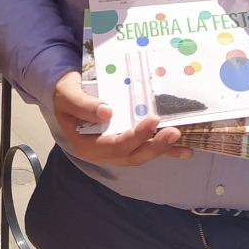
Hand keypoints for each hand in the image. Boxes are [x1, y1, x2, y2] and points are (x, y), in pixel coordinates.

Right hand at [52, 72, 190, 165]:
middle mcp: (102, 152)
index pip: (114, 145)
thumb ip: (83, 105)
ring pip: (140, 155)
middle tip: (174, 132)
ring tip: (183, 144)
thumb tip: (107, 113)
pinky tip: (183, 151)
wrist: (65, 93)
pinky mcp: (125, 143)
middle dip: (154, 146)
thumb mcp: (67, 95)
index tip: (152, 120)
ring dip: (162, 150)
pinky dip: (164, 151)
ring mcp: (114, 149)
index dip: (135, 136)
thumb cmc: (65, 93)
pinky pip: (145, 149)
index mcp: (87, 144)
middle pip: (131, 156)